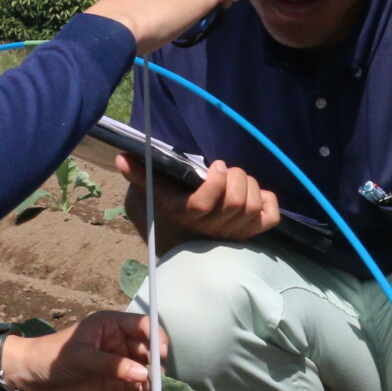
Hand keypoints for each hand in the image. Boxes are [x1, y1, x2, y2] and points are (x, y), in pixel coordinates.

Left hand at [0, 310, 162, 390]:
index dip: (156, 337)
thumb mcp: (81, 357)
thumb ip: (112, 365)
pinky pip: (138, 383)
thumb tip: (144, 374)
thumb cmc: (52, 356)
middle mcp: (120, 341)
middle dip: (158, 361)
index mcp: (112, 324)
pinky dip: (145, 388)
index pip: (144, 325)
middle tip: (161, 378)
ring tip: (155, 389)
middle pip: (149, 348)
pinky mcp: (116, 381)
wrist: (31, 377)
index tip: (161, 354)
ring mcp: (119, 362)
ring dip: (154, 377)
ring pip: (146, 367)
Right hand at [116, 153, 279, 243]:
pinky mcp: (248, 234)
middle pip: (236, 203)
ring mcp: (231, 233)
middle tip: (227, 170)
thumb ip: (138, 173)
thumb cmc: (164, 204)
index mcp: (184, 214)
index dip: (216, 181)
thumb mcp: (149, 189)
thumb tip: (121, 157)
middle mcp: (209, 229)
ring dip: (251, 185)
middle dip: (236, 178)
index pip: (205, 204)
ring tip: (238, 179)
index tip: (215, 164)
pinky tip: (256, 193)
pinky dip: (269, 201)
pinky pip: (270, 219)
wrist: (176, 234)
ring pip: (253, 207)